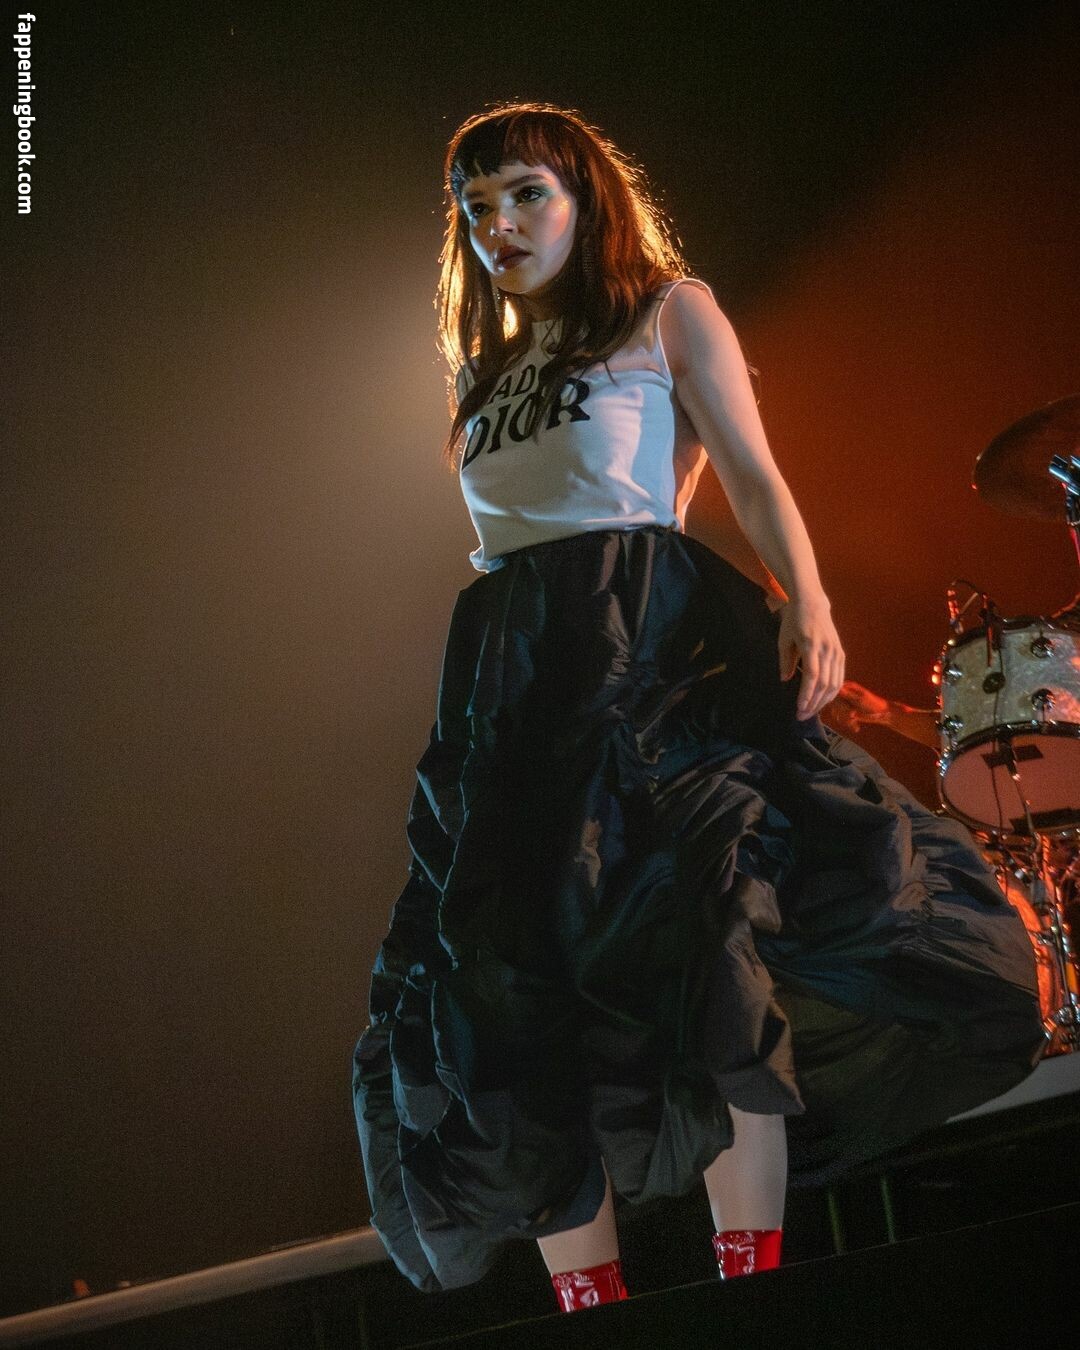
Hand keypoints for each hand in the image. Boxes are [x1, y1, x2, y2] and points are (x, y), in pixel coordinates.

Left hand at [777, 597, 844, 719]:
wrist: (812, 604)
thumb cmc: (794, 621)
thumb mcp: (784, 638)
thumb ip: (785, 660)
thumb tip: (785, 680)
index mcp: (810, 645)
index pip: (812, 675)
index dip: (807, 694)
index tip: (799, 708)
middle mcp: (827, 650)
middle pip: (823, 683)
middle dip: (813, 703)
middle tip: (801, 716)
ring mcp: (836, 652)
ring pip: (834, 683)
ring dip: (822, 701)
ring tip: (810, 712)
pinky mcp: (840, 653)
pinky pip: (839, 677)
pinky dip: (832, 692)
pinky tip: (822, 701)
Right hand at [820, 681, 889, 735]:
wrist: (883, 714)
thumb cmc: (873, 704)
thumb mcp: (860, 699)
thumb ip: (848, 695)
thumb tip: (838, 688)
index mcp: (848, 687)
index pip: (834, 692)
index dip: (836, 700)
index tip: (843, 707)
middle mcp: (846, 693)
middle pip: (835, 703)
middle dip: (843, 712)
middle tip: (853, 714)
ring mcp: (846, 703)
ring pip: (837, 712)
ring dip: (846, 719)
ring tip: (855, 722)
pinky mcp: (848, 711)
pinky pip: (842, 718)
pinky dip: (849, 724)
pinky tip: (856, 728)